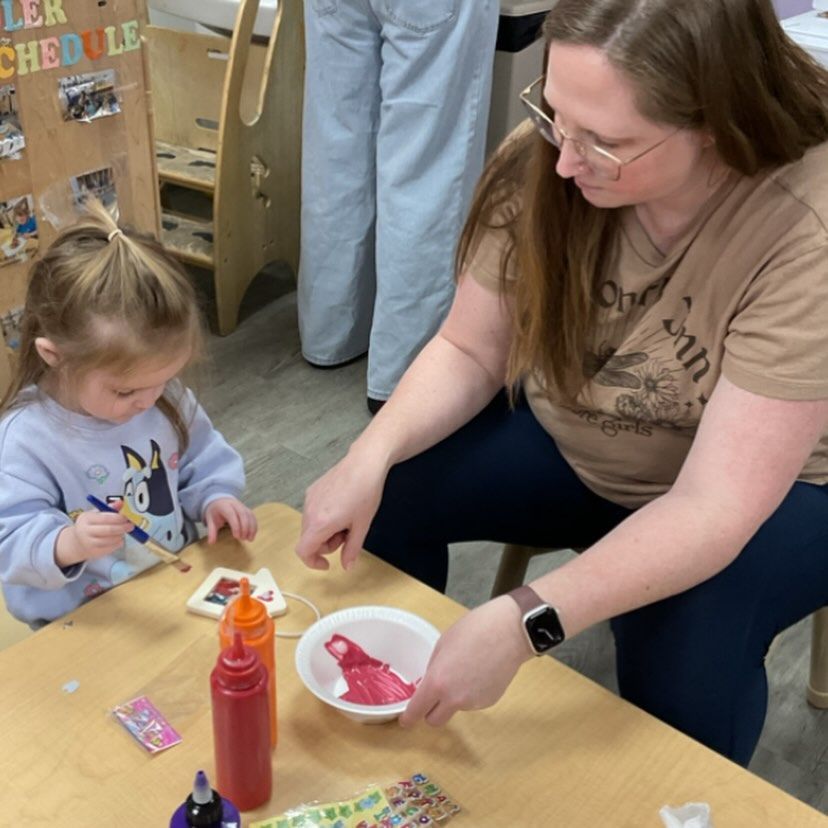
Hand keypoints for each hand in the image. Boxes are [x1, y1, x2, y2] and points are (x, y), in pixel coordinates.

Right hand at [55, 510, 132, 566]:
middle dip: (123, 527)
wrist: (77, 542)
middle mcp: (86, 532)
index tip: (127, 517)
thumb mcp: (96, 514)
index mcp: (87, 519)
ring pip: (111, 540)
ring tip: (122, 532)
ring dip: (121, 535)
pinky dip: (118, 543)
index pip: (106, 518)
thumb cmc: (90, 525)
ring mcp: (89, 543)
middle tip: (130, 525)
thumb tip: (121, 503)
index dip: (119, 518)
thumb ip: (109, 508)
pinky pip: (111, 548)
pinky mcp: (95, 552)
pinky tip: (118, 539)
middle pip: (109, 530)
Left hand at [204, 497, 257, 542]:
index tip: (236, 537)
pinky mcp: (247, 509)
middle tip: (243, 539)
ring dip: (252, 528)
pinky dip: (254, 526)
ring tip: (250, 539)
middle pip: (243, 514)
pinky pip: (253, 517)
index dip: (236, 525)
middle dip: (245, 527)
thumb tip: (211, 543)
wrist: (220, 500)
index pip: (232, 514)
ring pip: (250, 516)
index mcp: (224, 506)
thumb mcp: (210, 520)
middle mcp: (235, 505)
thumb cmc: (215, 512)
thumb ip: (211, 531)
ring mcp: (243, 506)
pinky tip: (252, 535)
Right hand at [295, 450, 387, 570]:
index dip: (313, 562)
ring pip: (311, 526)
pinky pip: (313, 512)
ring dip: (326, 530)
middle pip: (309, 539)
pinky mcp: (312, 490)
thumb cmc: (365, 491)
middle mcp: (310, 511)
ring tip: (347, 519)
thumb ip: (352, 550)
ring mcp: (309, 499)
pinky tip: (342, 507)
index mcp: (320, 523)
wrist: (365, 463)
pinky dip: (324, 518)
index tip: (327, 563)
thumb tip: (347, 566)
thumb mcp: (362, 526)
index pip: (303, 551)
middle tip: (347, 535)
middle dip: (326, 544)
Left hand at [399, 596, 532, 726]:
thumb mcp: (443, 644)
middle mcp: (455, 699)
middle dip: (431, 712)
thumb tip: (431, 683)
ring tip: (466, 668)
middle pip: (435, 721)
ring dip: (454, 698)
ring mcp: (474, 703)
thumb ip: (434, 669)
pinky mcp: (490, 701)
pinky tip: (480, 671)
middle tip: (433, 696)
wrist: (509, 631)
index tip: (406, 721)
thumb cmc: (474, 630)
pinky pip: (473, 701)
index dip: (409, 718)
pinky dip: (472, 692)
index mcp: (438, 683)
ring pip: (456, 708)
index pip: (417, 711)